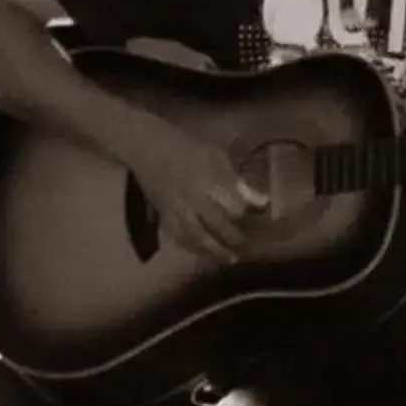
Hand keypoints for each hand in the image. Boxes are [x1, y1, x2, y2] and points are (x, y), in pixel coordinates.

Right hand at [126, 120, 267, 264]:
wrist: (147, 147)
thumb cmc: (185, 146)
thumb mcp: (216, 156)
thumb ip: (236, 180)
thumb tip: (258, 199)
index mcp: (209, 185)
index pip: (233, 208)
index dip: (245, 215)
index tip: (258, 218)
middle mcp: (193, 202)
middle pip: (214, 228)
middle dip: (230, 239)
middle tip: (243, 248)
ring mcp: (176, 210)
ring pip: (194, 238)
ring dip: (211, 251)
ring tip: (225, 259)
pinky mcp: (163, 214)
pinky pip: (177, 236)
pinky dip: (189, 245)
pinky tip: (198, 250)